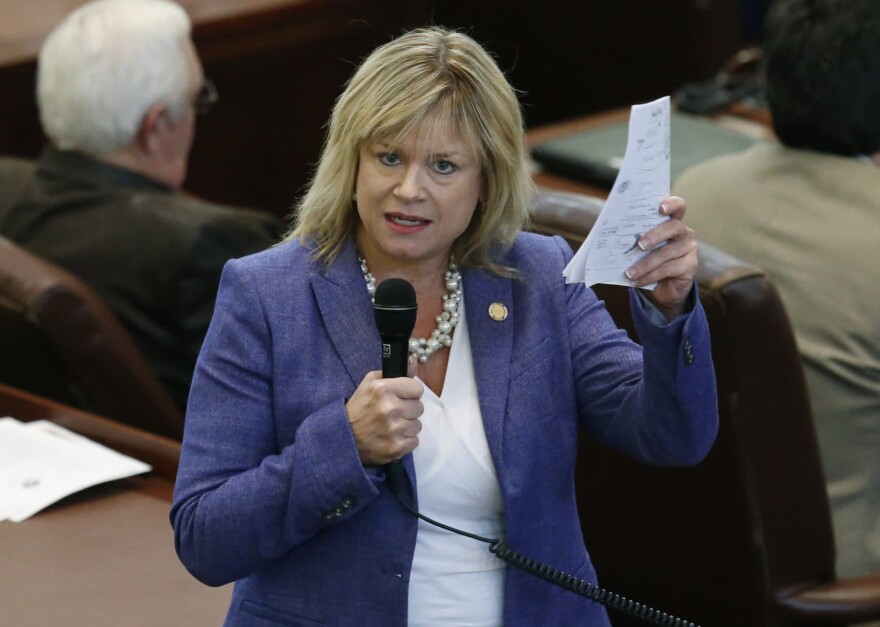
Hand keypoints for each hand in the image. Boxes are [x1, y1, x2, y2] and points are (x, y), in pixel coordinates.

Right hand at [345, 370, 423, 464]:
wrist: (343, 437)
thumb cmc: (358, 408)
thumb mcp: (370, 383)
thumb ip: (395, 371)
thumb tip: (414, 361)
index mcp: (384, 389)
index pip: (417, 388)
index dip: (409, 393)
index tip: (401, 397)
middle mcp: (391, 408)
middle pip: (419, 407)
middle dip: (408, 410)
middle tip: (394, 413)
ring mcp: (395, 430)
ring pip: (417, 425)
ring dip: (407, 426)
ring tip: (392, 426)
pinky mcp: (397, 447)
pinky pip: (414, 441)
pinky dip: (405, 441)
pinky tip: (392, 438)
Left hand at [624, 196, 697, 318]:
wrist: (664, 288)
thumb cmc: (649, 262)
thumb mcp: (641, 248)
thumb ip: (634, 238)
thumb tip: (609, 236)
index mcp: (672, 222)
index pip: (678, 206)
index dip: (672, 204)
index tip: (660, 208)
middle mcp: (684, 233)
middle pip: (673, 227)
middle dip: (654, 235)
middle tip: (639, 245)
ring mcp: (690, 248)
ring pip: (666, 253)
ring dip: (644, 264)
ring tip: (629, 273)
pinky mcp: (691, 266)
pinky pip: (668, 269)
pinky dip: (649, 276)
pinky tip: (637, 281)